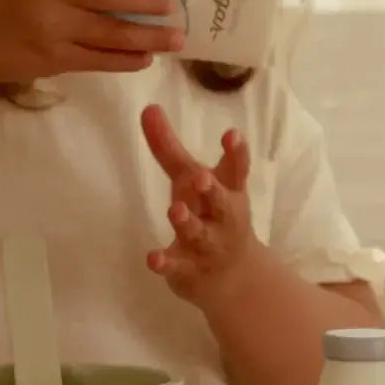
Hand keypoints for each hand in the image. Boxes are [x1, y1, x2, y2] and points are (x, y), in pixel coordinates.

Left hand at [141, 103, 258, 303]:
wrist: (233, 277)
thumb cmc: (209, 213)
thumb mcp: (190, 178)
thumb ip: (168, 147)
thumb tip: (148, 107)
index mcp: (228, 191)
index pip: (236, 169)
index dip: (235, 153)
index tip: (231, 134)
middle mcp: (223, 217)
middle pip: (222, 203)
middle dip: (212, 190)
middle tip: (200, 177)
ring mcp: (208, 245)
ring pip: (199, 234)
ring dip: (188, 223)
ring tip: (177, 210)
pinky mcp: (189, 270)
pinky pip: (178, 267)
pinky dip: (166, 263)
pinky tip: (153, 259)